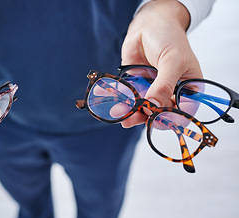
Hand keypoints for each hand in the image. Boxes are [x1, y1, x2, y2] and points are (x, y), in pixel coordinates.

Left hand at [120, 0, 202, 127]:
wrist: (150, 23)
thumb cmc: (169, 38)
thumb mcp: (172, 61)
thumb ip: (164, 85)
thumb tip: (154, 106)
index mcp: (187, 90)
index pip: (181, 113)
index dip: (169, 120)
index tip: (154, 119)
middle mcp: (169, 93)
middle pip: (158, 114)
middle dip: (143, 117)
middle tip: (129, 120)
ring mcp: (151, 90)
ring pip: (140, 108)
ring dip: (128, 111)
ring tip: (117, 112)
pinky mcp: (136, 85)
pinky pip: (127, 95)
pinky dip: (116, 97)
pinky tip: (103, 96)